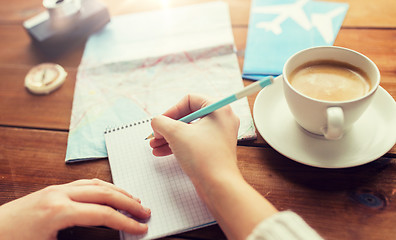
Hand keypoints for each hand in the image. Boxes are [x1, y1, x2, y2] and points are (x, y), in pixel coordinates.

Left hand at [0, 179, 150, 239]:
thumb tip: (104, 238)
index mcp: (59, 210)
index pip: (103, 213)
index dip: (126, 222)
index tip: (141, 227)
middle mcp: (60, 194)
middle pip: (105, 193)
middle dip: (128, 202)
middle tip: (145, 211)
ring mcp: (57, 189)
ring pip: (96, 184)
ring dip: (118, 191)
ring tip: (134, 200)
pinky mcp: (54, 189)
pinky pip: (85, 183)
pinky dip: (103, 187)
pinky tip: (110, 192)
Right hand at [150, 94, 276, 239]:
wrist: (219, 186)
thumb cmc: (203, 157)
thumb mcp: (176, 133)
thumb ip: (161, 122)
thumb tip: (156, 122)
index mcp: (219, 109)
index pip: (190, 100)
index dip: (171, 110)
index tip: (160, 122)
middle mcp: (222, 120)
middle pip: (188, 116)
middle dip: (168, 126)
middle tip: (155, 135)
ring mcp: (219, 136)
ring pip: (189, 131)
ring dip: (169, 137)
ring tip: (154, 146)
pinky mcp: (215, 150)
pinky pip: (194, 142)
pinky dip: (178, 145)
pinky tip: (162, 152)